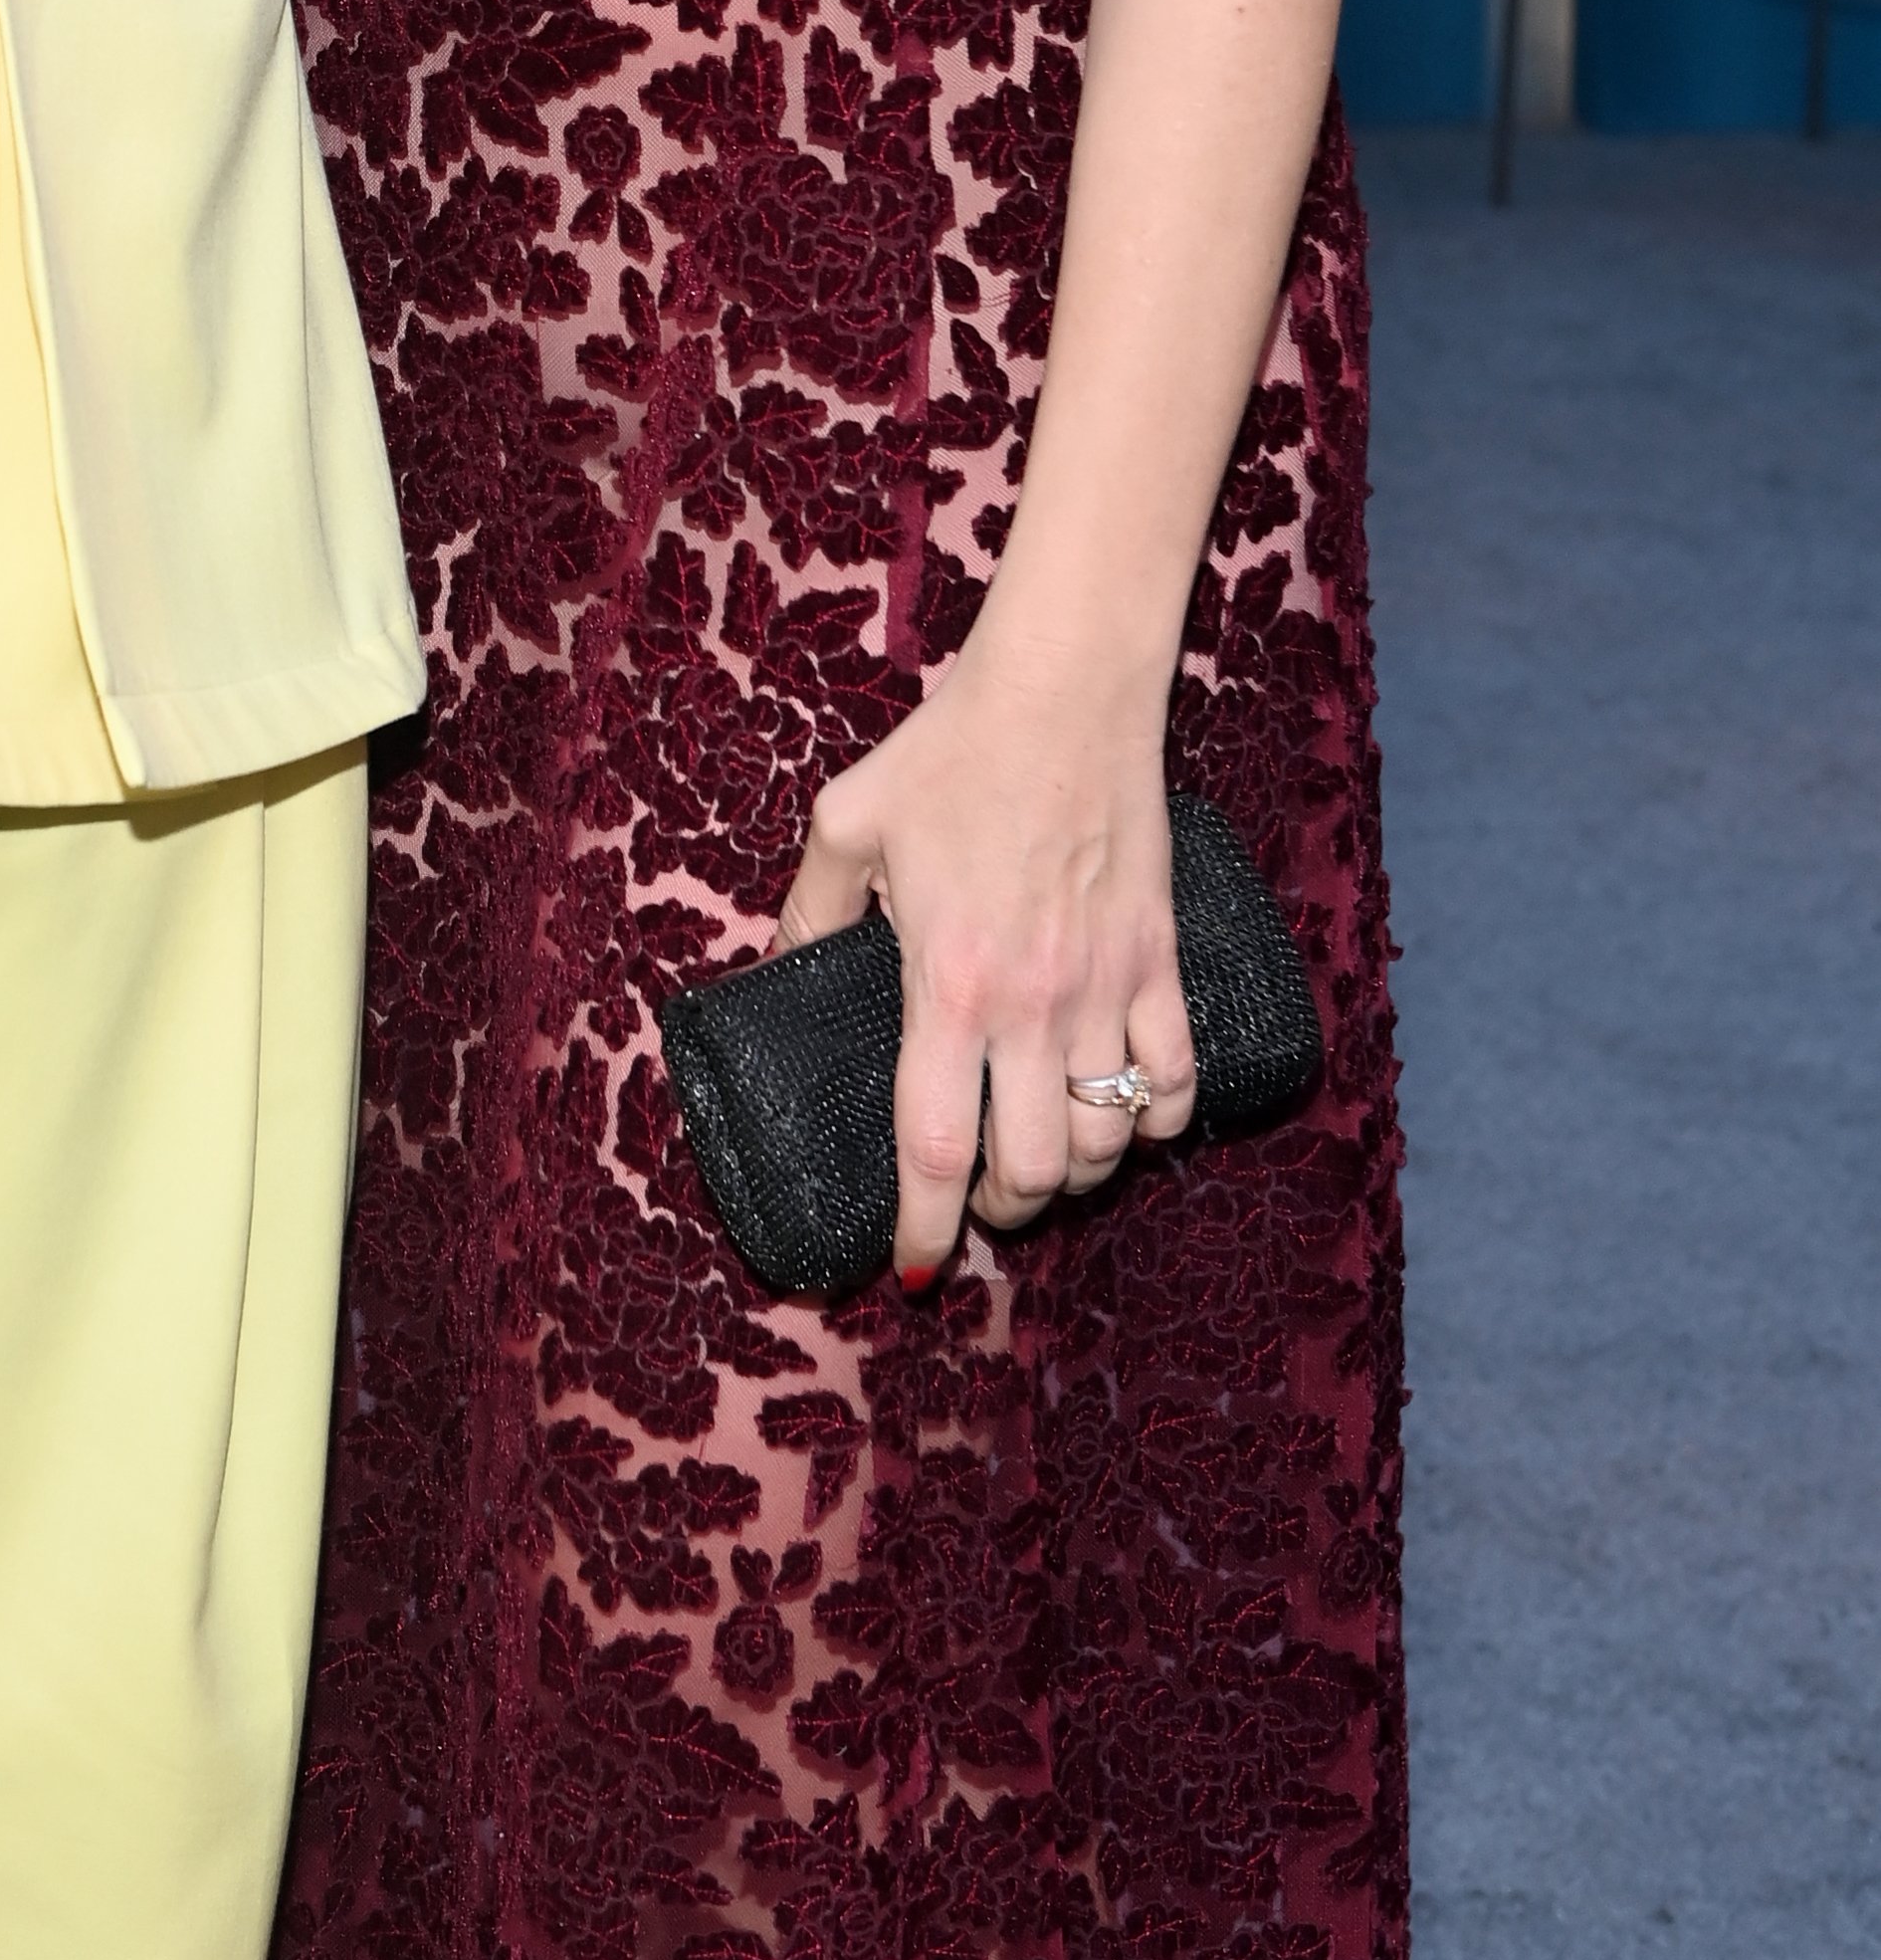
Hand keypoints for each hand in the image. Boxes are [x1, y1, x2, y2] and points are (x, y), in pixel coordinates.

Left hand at [776, 613, 1194, 1288]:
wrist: (1065, 691)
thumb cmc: (950, 751)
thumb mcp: (847, 822)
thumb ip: (809, 908)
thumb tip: (780, 969)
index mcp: (946, 982)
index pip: (935, 1146)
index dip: (924, 1229)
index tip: (914, 1269)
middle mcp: (1031, 1003)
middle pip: (1031, 1169)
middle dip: (1001, 1210)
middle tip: (976, 1198)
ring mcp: (1107, 985)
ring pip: (1107, 1141)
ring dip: (1073, 1174)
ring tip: (1041, 1161)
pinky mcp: (1160, 958)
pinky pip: (1178, 1081)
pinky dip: (1156, 1122)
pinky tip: (1126, 1119)